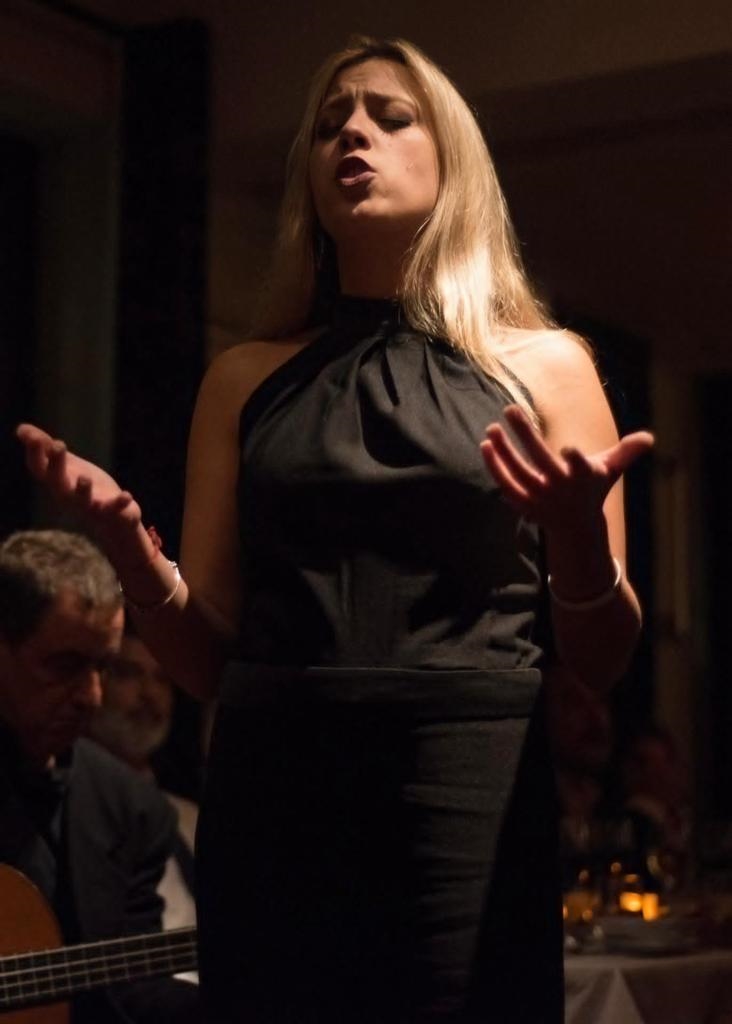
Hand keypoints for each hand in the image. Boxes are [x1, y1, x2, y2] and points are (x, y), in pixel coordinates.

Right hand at [16, 423, 143, 556]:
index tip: (35, 436)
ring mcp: (90, 507)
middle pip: (58, 482)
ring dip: (82, 490)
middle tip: (58, 445)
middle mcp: (69, 496)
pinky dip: (120, 504)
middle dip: (57, 464)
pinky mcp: (113, 513)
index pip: (39, 468)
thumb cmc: (83, 489)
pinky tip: (126, 495)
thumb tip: (21, 429)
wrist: (112, 522)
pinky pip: (115, 511)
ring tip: (84, 478)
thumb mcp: (65, 466)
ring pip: (83, 501)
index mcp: (56, 482)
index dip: (35, 452)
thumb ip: (46, 447)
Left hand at [480, 405, 653, 533]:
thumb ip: (626, 452)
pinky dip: (494, 467)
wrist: (576, 528)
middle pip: (540, 461)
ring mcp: (540, 498)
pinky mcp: (524, 504)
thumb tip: (649, 437)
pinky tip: (486, 447)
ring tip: (491, 428)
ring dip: (502, 450)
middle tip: (510, 408)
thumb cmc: (592, 490)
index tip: (567, 448)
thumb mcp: (610, 472)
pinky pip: (505, 484)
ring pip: (517, 473)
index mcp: (582, 478)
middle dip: (525, 434)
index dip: (575, 460)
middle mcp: (560, 488)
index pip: (579, 467)